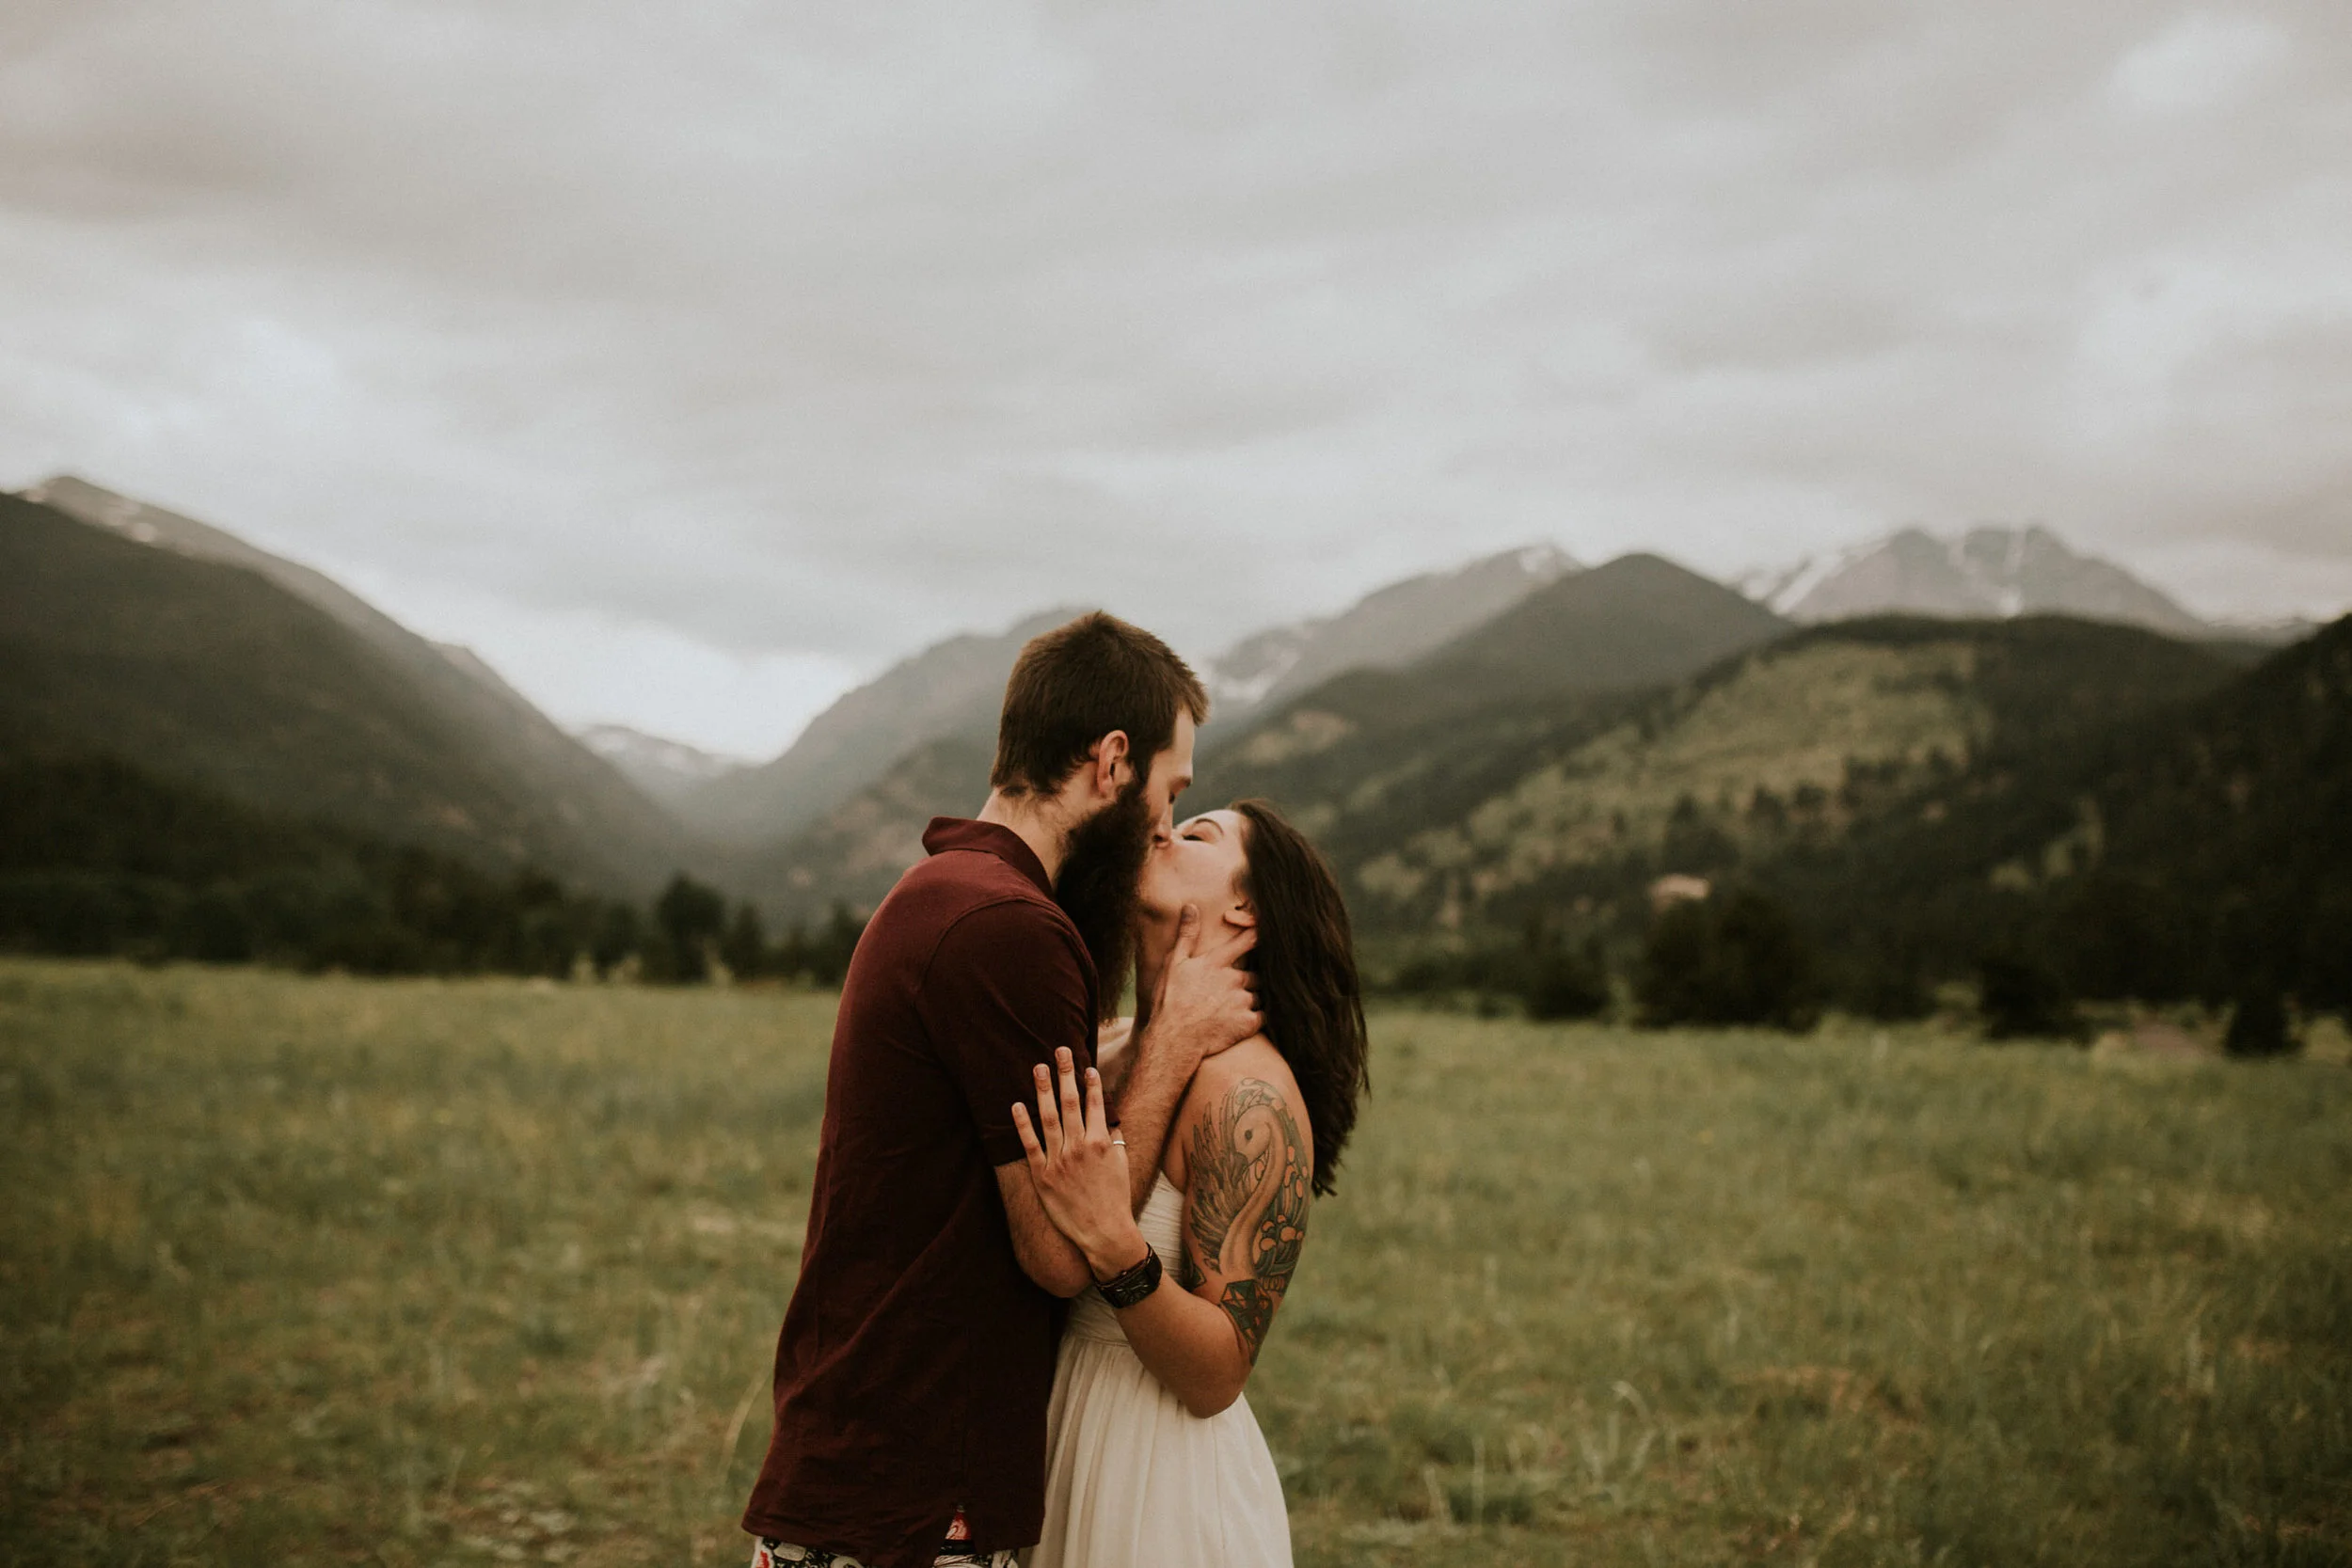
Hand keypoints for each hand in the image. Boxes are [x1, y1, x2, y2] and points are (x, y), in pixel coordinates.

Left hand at [1013, 1048, 1147, 1279]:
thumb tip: (1105, 1117)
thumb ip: (1112, 1138)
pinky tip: (1016, 1105)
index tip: (1085, 1066)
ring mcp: (1059, 1161)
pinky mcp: (1042, 1176)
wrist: (1104, 1232)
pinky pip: (1029, 1145)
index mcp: (1100, 1143)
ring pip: (1049, 1117)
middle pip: (1071, 1102)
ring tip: (1038, 1067)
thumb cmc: (1115, 1198)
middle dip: (1065, 1074)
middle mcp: (1079, 1147)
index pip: (1095, 1104)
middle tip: (1059, 1050)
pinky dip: (1022, 1124)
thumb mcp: (1122, 1164)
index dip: (1090, 1082)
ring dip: (1043, 1090)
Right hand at [1148, 906, 1261, 1068]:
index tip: (1270, 933)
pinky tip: (1241, 1023)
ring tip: (1232, 1011)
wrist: (1174, 1040)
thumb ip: (1186, 935)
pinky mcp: (1248, 1023)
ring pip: (1259, 996)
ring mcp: (1243, 1001)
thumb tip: (1191, 906)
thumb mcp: (1173, 964)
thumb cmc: (1169, 1001)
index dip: (1260, 935)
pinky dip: (1256, 1018)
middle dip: (1248, 982)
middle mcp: (1234, 979)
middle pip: (1255, 974)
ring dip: (1252, 1000)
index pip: (1247, 942)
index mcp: (1217, 963)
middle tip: (1231, 993)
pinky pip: (1263, 1016)